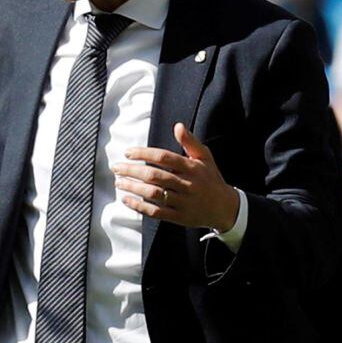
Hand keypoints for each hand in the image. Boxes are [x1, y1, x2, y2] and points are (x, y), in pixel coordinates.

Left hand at [113, 123, 239, 231]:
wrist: (225, 208)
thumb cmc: (210, 178)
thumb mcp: (205, 157)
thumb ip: (190, 142)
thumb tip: (178, 125)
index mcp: (192, 168)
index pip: (164, 158)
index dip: (144, 154)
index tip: (128, 152)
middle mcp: (187, 185)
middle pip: (155, 176)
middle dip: (132, 171)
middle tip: (116, 167)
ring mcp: (183, 202)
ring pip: (154, 194)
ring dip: (133, 188)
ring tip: (119, 182)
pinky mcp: (179, 217)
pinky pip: (156, 212)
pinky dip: (139, 206)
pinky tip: (127, 200)